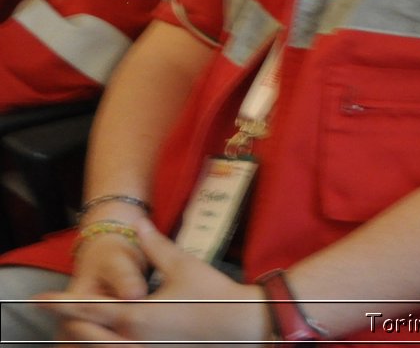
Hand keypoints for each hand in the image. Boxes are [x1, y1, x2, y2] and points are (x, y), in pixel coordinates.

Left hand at [38, 219, 270, 346]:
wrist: (241, 322)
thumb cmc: (213, 292)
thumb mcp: (183, 264)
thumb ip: (154, 244)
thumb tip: (137, 222)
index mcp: (136, 315)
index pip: (87, 309)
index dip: (60, 303)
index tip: (40, 298)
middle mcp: (133, 339)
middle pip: (84, 336)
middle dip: (69, 322)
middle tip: (62, 308)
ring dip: (84, 337)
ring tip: (78, 323)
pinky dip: (103, 346)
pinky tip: (105, 337)